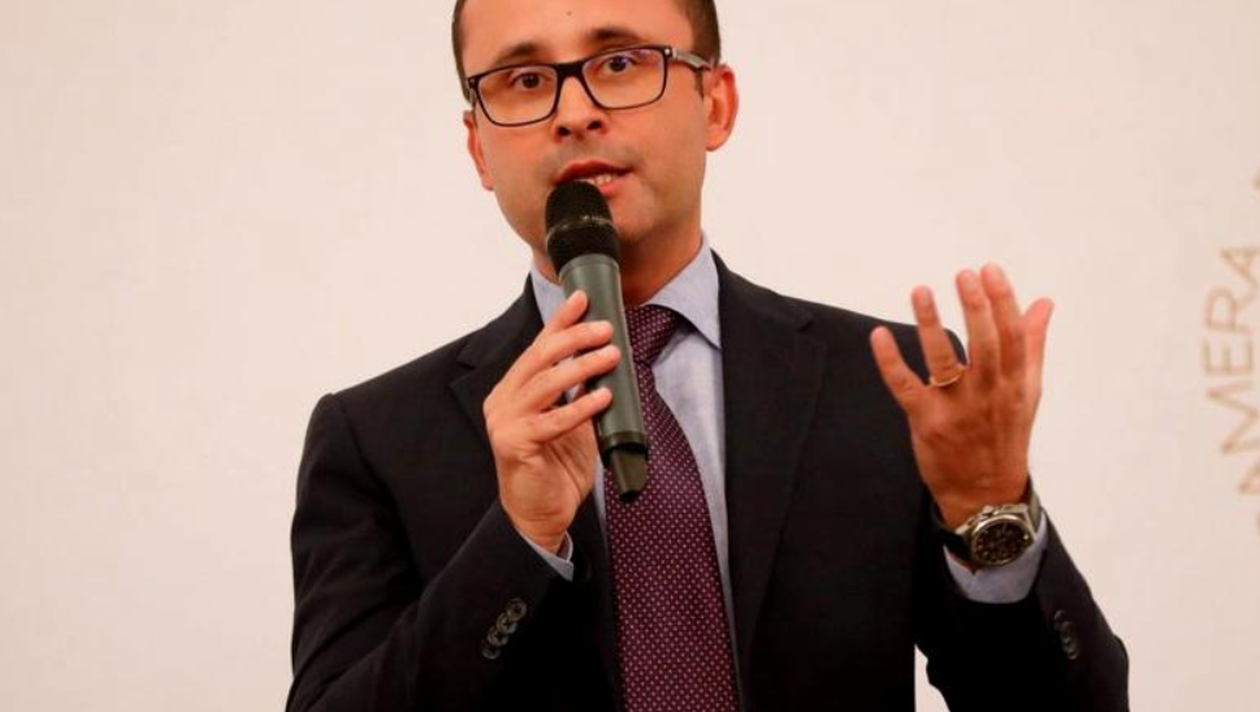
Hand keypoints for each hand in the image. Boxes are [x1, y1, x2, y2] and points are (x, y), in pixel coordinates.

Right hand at [484, 290, 620, 552]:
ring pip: (545, 382)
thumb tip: (606, 360)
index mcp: (513, 390)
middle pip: (539, 357)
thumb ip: (579, 392)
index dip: (560, 320)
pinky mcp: (514, 445)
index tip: (583, 298)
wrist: (540, 515)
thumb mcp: (571, 421)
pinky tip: (603, 396)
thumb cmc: (555, 467)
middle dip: (574, 337)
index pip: (538, 346)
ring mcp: (505, 422)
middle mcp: (503, 401)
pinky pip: (552, 420)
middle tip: (606, 328)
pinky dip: (580, 406)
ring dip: (582, 366)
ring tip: (611, 356)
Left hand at [869, 264, 1053, 527]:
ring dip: (930, 324)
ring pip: (943, 361)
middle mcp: (988, 395)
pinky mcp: (926, 421)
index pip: (1013, 337)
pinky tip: (880, 336)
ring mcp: (956, 409)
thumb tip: (1042, 304)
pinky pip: (905, 387)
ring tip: (921, 292)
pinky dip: (890, 361)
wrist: (985, 495)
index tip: (990, 271)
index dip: (1002, 302)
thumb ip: (1032, 345)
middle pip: (984, 345)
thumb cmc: (1005, 436)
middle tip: (964, 275)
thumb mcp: (1027, 393)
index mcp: (1015, 385)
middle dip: (974, 307)